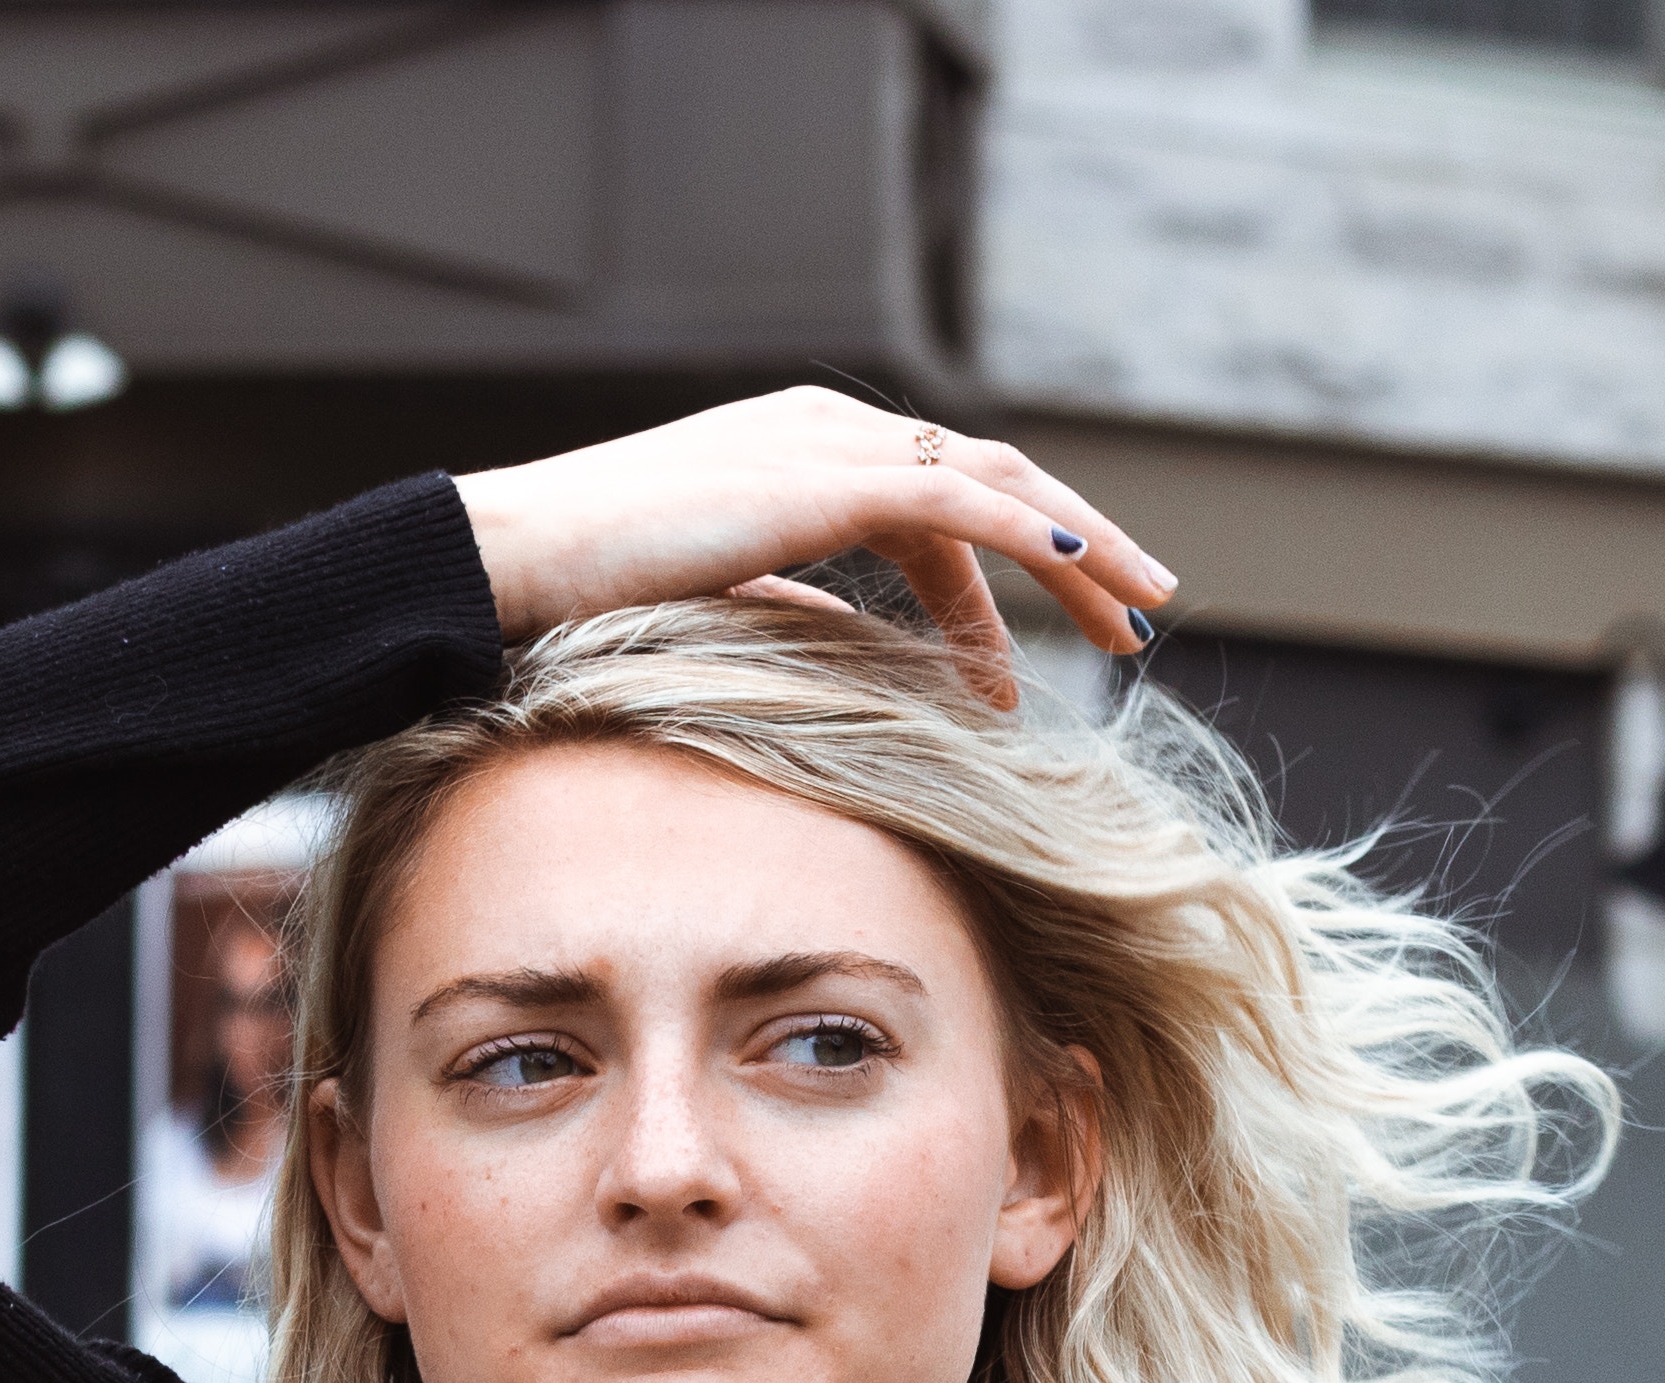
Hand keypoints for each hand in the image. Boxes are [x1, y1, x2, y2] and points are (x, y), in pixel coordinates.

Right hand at [459, 393, 1175, 708]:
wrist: (520, 556)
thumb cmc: (588, 586)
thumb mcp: (719, 596)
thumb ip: (793, 605)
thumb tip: (857, 645)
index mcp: (806, 452)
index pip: (940, 510)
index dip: (1005, 584)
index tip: (1035, 670)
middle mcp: (830, 429)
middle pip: (991, 482)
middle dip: (1077, 548)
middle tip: (1144, 612)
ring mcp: (829, 444)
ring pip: (995, 482)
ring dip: (1080, 542)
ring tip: (1141, 606)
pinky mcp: (825, 476)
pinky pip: (955, 501)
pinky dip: (1025, 530)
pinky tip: (1076, 567)